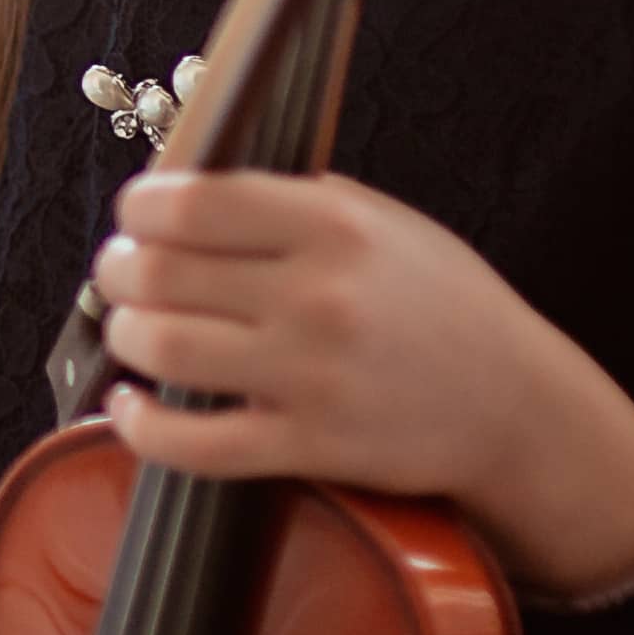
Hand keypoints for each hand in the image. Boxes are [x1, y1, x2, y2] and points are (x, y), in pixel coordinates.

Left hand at [90, 168, 633, 596]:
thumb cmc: (442, 306)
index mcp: (335, 225)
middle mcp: (320, 295)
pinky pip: (191, 443)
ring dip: (124, 337)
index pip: (192, 201)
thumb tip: (185, 187)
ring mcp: (313, 376)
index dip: (139, 208)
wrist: (517, 406)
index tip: (133, 218)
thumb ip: (292, 202)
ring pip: (161, 349)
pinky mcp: (309, 447)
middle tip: (117, 275)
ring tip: (131, 330)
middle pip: (159, 272)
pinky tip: (131, 405)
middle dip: (116, 271)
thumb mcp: (385, 222)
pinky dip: (140, 426)